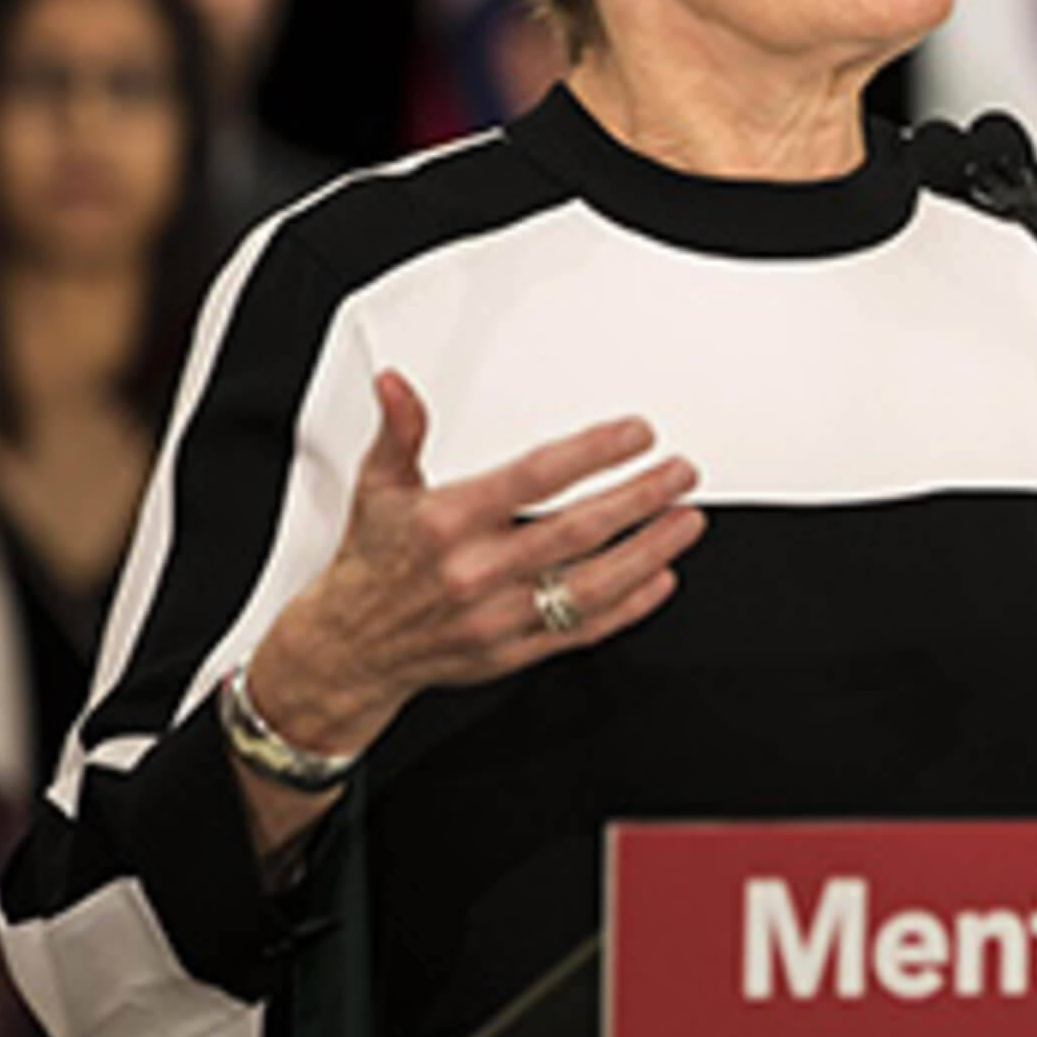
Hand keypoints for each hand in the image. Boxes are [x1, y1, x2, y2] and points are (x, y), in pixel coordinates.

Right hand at [247, 370, 707, 757]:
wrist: (350, 647)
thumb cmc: (373, 562)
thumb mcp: (377, 487)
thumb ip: (399, 431)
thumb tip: (396, 385)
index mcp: (448, 522)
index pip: (536, 477)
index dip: (594, 452)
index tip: (636, 435)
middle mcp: (477, 570)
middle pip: (577, 529)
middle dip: (641, 497)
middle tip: (680, 473)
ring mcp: (498, 615)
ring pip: (591, 584)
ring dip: (649, 551)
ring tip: (686, 521)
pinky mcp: (513, 652)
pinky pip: (582, 630)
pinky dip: (629, 606)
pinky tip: (661, 578)